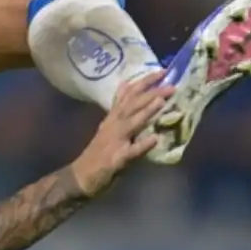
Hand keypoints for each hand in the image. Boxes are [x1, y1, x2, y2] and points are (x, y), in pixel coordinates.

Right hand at [68, 73, 171, 196]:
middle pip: (132, 105)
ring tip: (161, 101)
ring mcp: (114, 141)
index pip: (129, 94)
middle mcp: (113, 125)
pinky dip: (142, 145)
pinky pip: (130, 152)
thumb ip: (118, 108)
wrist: (80, 177)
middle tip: (170, 83)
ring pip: (131, 123)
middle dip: (151, 93)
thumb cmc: (98, 153)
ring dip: (146, 112)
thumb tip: (125, 86)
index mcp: (113, 118)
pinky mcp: (115, 159)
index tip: (162, 71)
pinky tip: (154, 140)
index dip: (145, 82)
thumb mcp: (108, 126)